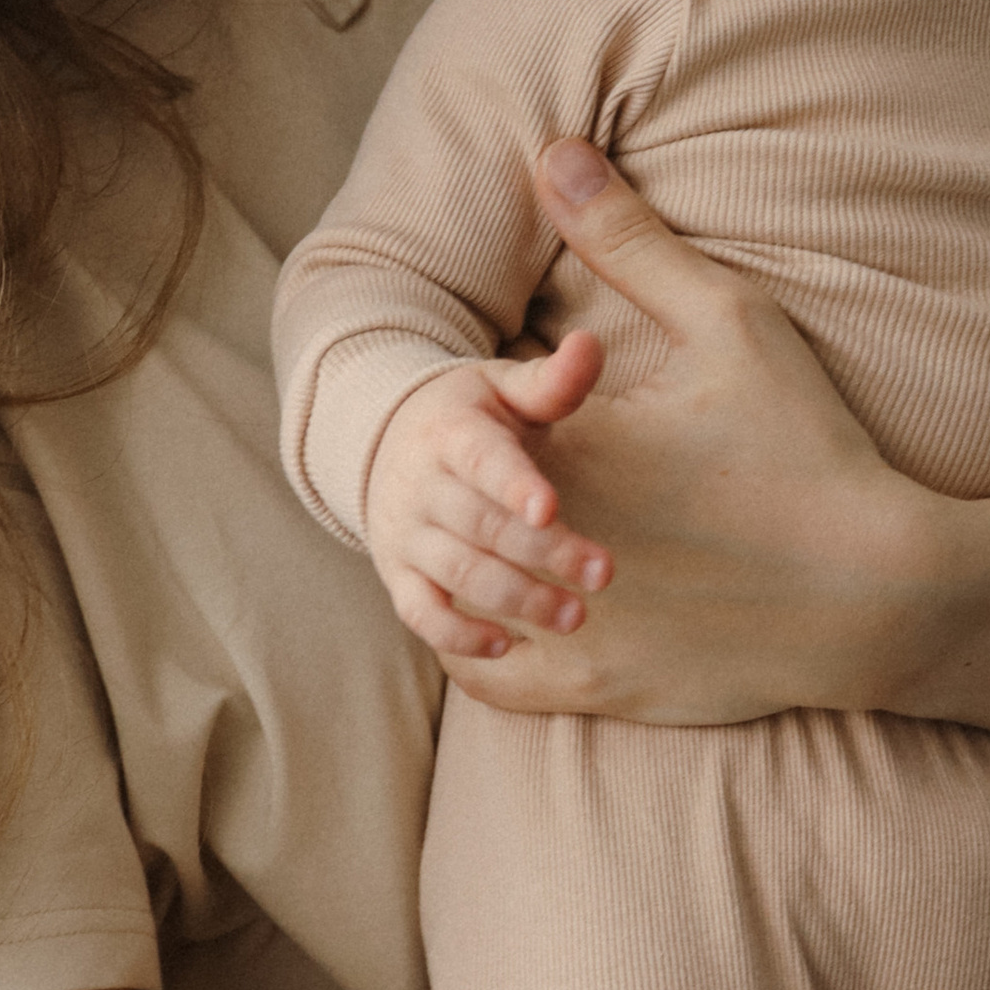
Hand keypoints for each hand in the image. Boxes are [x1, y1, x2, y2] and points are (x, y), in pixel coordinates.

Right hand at [361, 340, 618, 663]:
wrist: (386, 441)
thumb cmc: (470, 416)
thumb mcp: (505, 387)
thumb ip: (553, 380)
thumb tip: (590, 343)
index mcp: (450, 431)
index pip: (481, 460)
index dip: (513, 485)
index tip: (550, 509)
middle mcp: (420, 484)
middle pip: (482, 526)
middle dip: (544, 553)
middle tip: (604, 575)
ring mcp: (404, 533)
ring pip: (458, 573)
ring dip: (518, 600)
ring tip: (576, 616)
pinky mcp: (397, 574)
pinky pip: (421, 614)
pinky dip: (459, 636)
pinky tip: (508, 645)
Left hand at [444, 140, 938, 723]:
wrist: (878, 594)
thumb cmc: (808, 450)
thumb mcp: (729, 323)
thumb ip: (629, 242)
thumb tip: (551, 152)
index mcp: (560, 448)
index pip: (458, 417)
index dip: (479, 405)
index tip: (524, 399)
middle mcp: (537, 544)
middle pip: (445, 506)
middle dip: (464, 485)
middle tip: (496, 469)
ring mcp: (558, 630)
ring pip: (453, 596)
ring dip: (462, 563)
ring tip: (492, 533)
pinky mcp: (589, 692)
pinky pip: (488, 676)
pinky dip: (481, 643)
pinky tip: (507, 611)